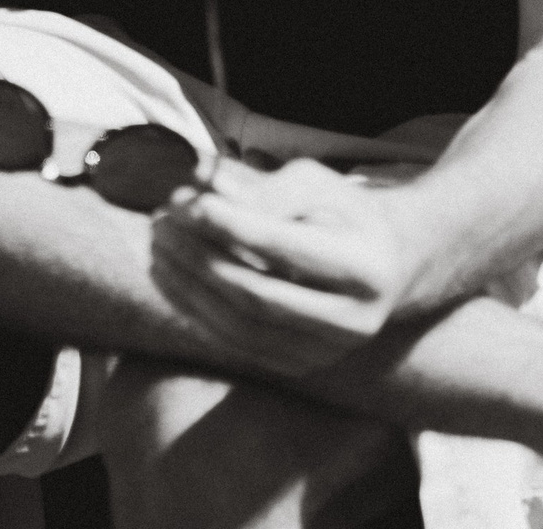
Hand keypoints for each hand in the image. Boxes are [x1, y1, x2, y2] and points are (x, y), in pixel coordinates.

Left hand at [151, 157, 426, 368]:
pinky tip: (168, 277)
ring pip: (241, 326)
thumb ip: (260, 183)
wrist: (386, 266)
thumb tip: (198, 176)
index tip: (186, 200)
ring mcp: (325, 353)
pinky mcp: (299, 366)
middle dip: (200, 256)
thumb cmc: (341, 212)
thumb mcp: (314, 183)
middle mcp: (350, 320)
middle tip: (161, 219)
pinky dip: (195, 311)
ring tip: (157, 244)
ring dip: (188, 285)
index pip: (284, 249)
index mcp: (363, 267)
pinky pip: (236, 345)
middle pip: (257, 294)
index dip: (231, 225)